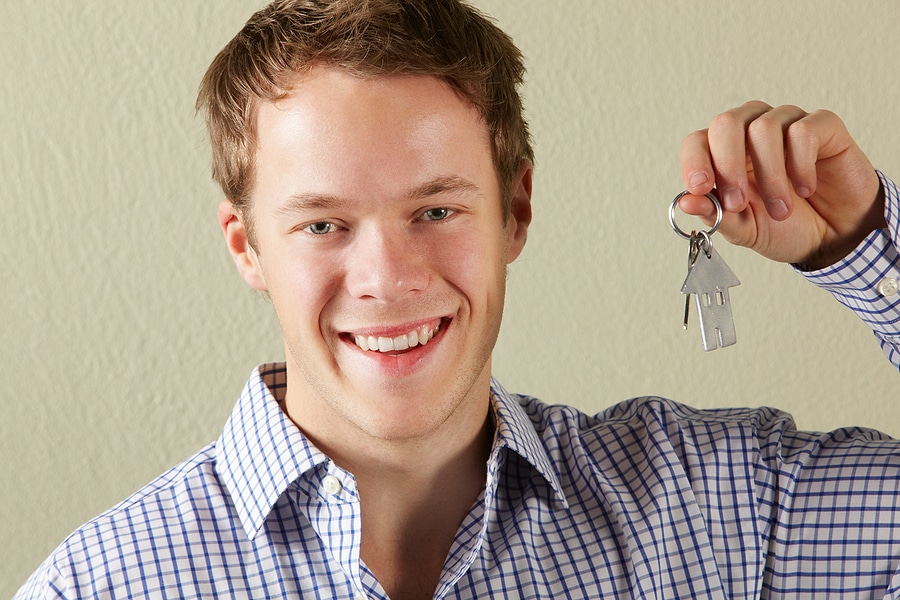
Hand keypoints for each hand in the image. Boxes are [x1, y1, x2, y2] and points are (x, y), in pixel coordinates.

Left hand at [678, 101, 884, 268]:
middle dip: (728, 166)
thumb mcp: (744, 229)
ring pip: (763, 128)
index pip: (697, 141)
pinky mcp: (822, 125)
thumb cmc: (785, 226)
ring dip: (769, 176)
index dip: (694, 161)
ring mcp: (786, 123)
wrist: (834, 235)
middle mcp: (751, 131)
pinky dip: (801, 165)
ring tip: (780, 210)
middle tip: (739, 203)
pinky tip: (805, 188)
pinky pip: (803, 132)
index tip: (701, 188)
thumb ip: (715, 215)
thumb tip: (685, 202)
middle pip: (726, 123)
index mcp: (724, 154)